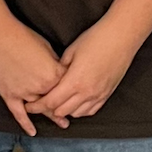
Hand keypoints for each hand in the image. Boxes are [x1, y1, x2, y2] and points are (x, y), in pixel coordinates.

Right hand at [0, 17, 65, 136]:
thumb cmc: (22, 37)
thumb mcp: (47, 47)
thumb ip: (55, 63)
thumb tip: (59, 71)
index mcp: (53, 74)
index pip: (67, 86)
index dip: (72, 88)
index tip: (77, 93)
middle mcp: (41, 87)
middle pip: (56, 101)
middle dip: (65, 107)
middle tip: (75, 114)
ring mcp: (24, 93)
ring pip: (39, 109)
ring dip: (51, 116)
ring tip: (62, 123)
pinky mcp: (9, 95)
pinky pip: (19, 113)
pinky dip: (25, 124)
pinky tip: (32, 132)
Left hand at [25, 16, 140, 126]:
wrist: (121, 37)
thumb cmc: (96, 39)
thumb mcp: (70, 52)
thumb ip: (59, 69)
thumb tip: (52, 79)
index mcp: (74, 82)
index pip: (51, 102)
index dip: (38, 106)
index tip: (29, 105)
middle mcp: (87, 92)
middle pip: (61, 111)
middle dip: (49, 109)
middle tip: (41, 103)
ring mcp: (98, 95)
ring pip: (76, 113)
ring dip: (65, 110)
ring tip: (58, 102)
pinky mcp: (107, 94)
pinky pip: (91, 110)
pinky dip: (80, 110)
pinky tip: (75, 102)